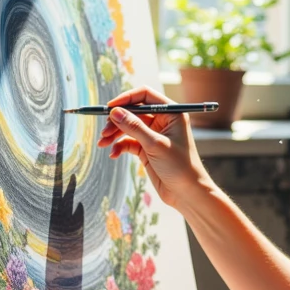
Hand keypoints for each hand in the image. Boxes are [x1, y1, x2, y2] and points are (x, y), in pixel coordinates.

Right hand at [97, 86, 211, 212]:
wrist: (187, 193)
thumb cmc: (180, 166)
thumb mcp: (155, 145)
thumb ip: (134, 127)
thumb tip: (115, 112)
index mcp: (171, 113)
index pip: (145, 95)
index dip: (126, 99)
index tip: (110, 108)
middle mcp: (162, 121)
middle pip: (134, 111)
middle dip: (117, 120)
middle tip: (104, 131)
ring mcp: (153, 135)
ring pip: (128, 127)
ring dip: (114, 133)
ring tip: (103, 143)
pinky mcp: (147, 149)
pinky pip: (128, 141)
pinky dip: (119, 146)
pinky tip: (113, 154)